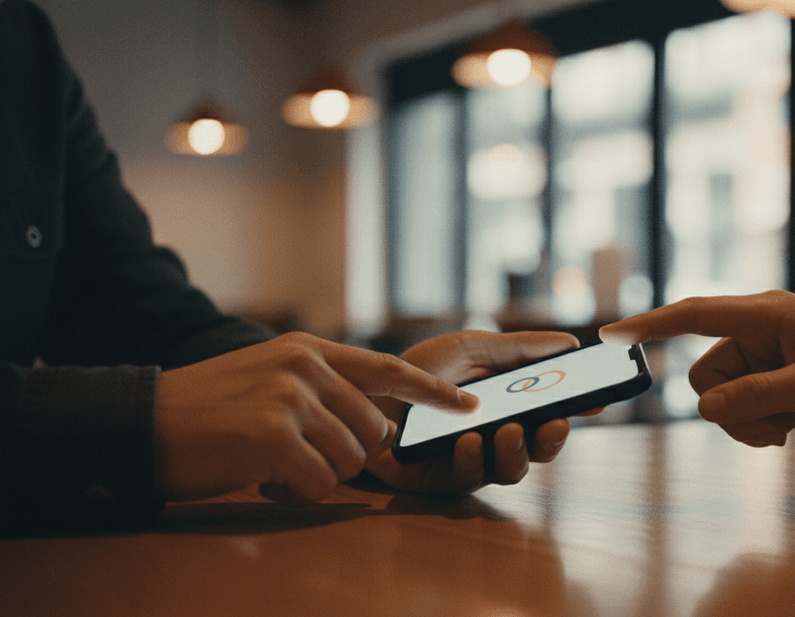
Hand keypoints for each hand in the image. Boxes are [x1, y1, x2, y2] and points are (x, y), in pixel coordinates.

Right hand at [155, 332, 476, 502]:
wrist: (141, 422)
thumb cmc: (209, 410)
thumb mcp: (269, 378)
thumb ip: (323, 389)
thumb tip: (378, 419)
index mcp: (309, 351)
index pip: (388, 370)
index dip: (432, 391)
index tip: (467, 404)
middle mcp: (307, 368)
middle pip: (374, 431)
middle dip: (347, 457)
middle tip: (298, 458)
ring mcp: (292, 399)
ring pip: (351, 461)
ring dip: (317, 476)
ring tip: (273, 465)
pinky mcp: (275, 435)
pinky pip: (320, 484)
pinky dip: (295, 492)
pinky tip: (262, 478)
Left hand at [363, 330, 581, 494]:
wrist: (361, 394)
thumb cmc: (415, 372)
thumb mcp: (470, 348)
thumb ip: (518, 348)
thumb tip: (569, 343)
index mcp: (510, 403)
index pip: (553, 410)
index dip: (578, 408)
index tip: (596, 400)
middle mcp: (498, 434)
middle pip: (541, 447)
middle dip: (554, 438)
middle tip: (555, 423)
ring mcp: (475, 459)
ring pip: (514, 469)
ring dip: (517, 450)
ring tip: (508, 430)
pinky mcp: (446, 480)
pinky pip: (472, 478)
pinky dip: (476, 458)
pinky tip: (470, 441)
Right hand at [599, 291, 794, 447]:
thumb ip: (757, 396)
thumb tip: (706, 410)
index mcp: (766, 315)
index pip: (695, 315)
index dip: (651, 325)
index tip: (613, 335)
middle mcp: (757, 334)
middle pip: (705, 377)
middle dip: (729, 408)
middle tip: (770, 422)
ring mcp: (764, 361)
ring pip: (720, 399)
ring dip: (746, 421)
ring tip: (788, 425)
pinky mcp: (773, 383)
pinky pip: (739, 410)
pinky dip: (756, 426)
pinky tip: (789, 429)